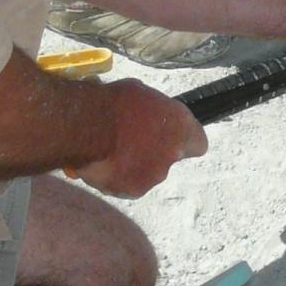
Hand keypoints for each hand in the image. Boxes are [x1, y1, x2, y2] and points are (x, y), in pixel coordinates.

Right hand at [75, 79, 206, 197]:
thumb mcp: (142, 94)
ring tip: (112, 152)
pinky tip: (103, 164)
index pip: (198, 143)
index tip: (170, 135)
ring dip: (136, 166)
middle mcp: (172, 156)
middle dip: (155, 152)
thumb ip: (154, 112)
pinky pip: (126, 185)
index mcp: (181, 128)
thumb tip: (151, 116)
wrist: (87, 128)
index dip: (184, 140)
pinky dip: (117, 177)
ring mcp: (151, 177)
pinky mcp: (130, 192)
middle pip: (169, 158)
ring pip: (148, 174)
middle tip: (132, 141)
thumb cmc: (114, 103)